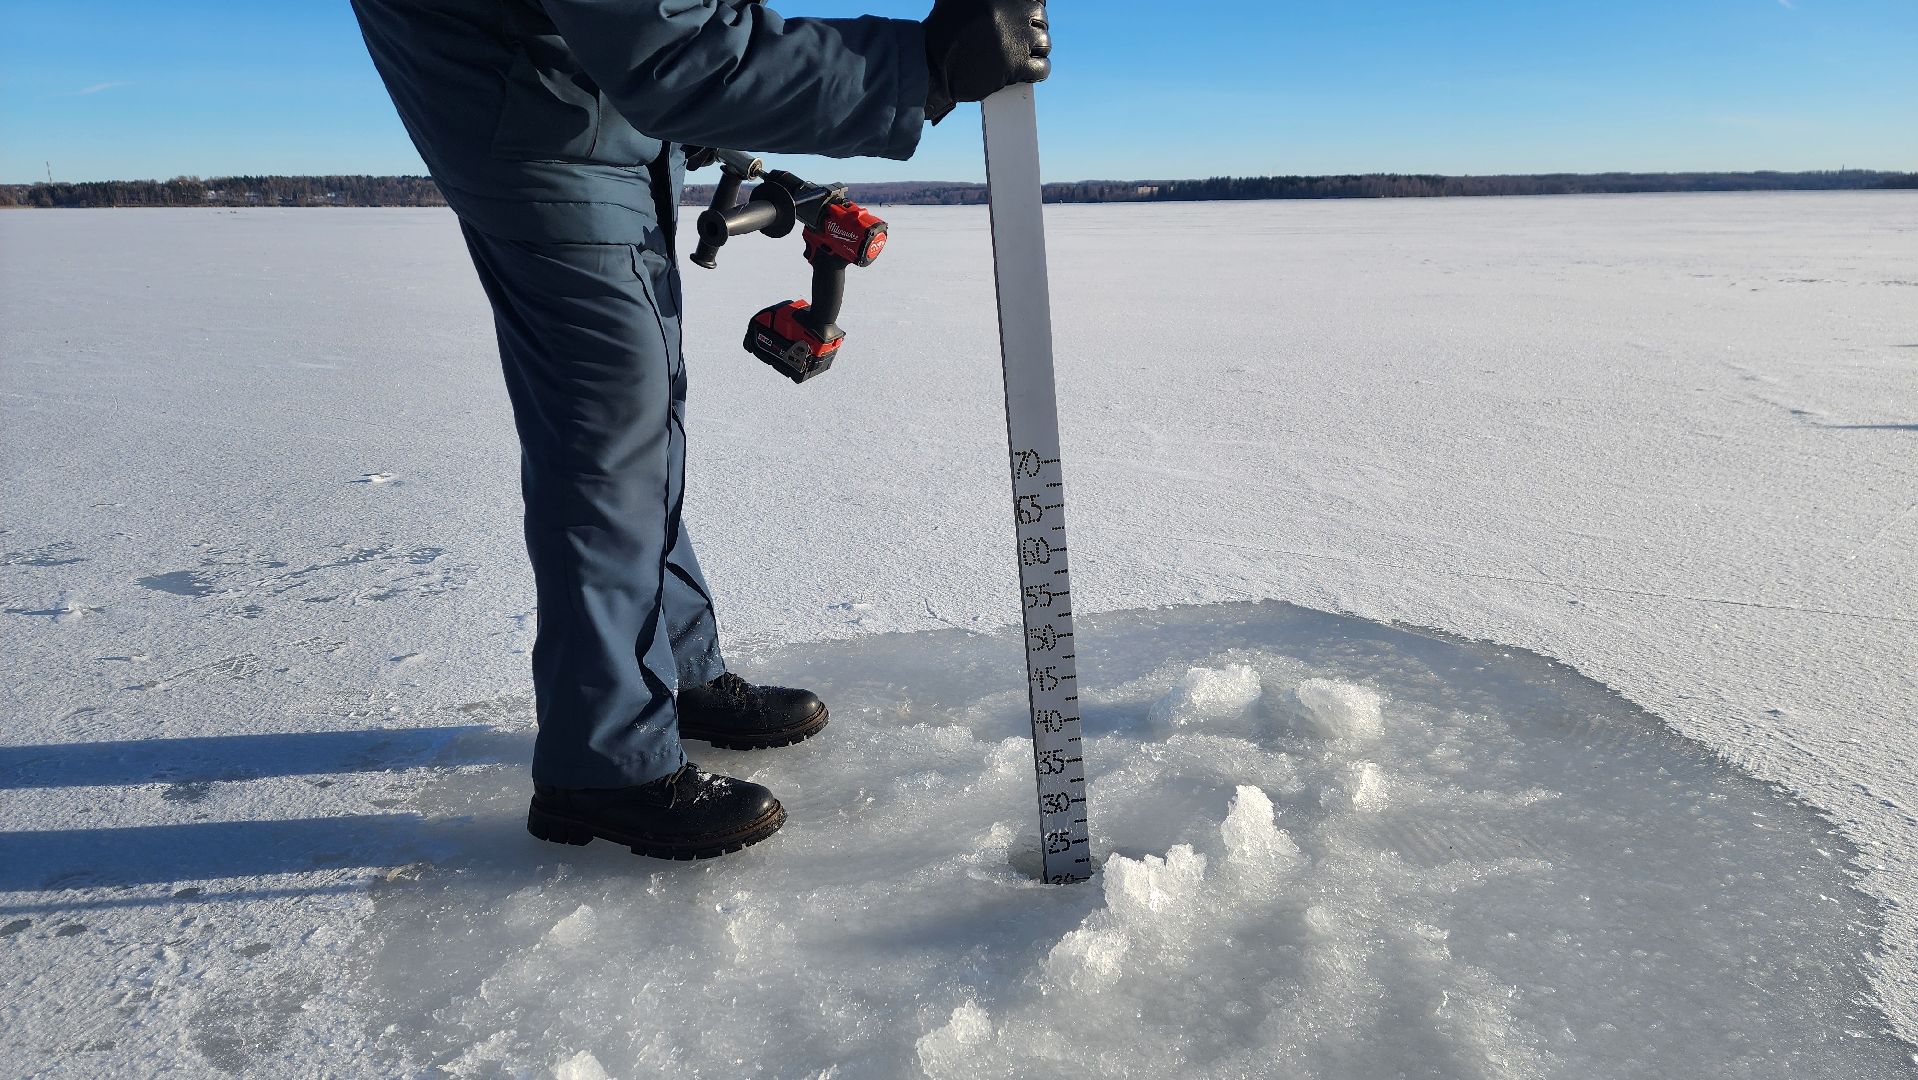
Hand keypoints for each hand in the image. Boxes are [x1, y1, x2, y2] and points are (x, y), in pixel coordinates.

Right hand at [922, 0, 1050, 122]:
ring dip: (1037, 49)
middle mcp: (1013, 12)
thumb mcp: (957, 0)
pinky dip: (1038, 70)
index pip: (1034, 0)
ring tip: (1025, 54)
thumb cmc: (942, 31)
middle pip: (1041, 18)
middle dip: (1034, 27)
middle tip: (1022, 38)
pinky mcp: (1017, 65)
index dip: (1029, 9)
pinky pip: (1042, 68)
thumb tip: (996, 3)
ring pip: (1045, 43)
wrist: (932, 64)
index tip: (1024, 18)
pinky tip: (1028, 71)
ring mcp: (1017, 38)